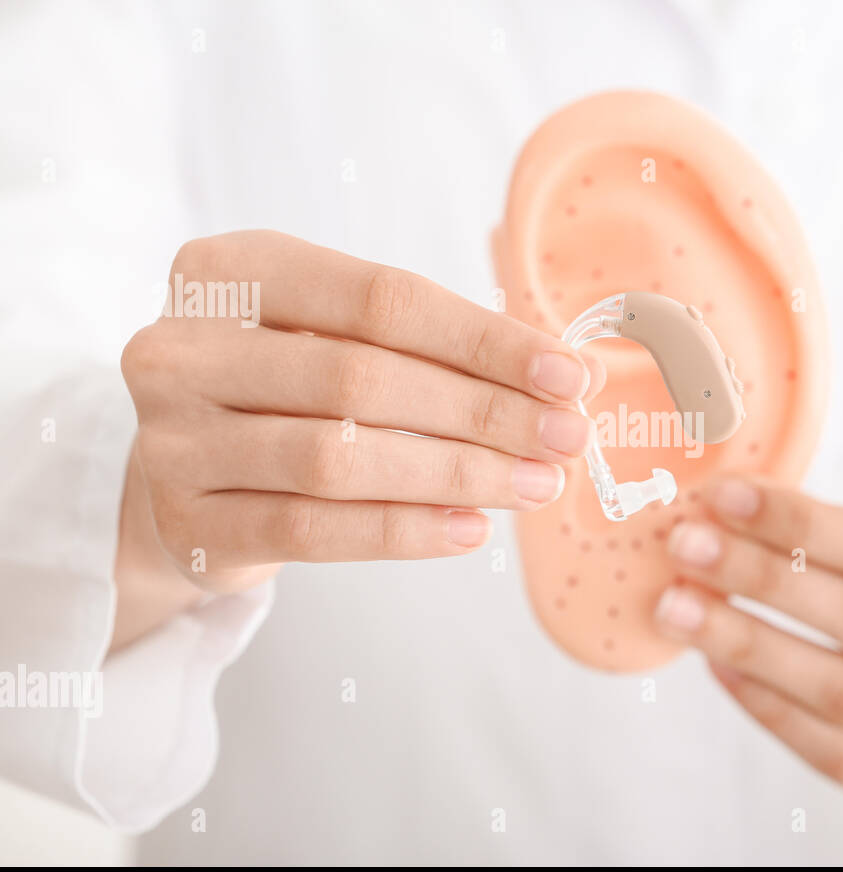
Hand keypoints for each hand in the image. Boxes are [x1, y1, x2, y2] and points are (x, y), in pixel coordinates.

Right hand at [114, 230, 602, 647]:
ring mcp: (172, 441)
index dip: (484, 340)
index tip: (568, 375)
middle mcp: (182, 348)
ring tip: (536, 485)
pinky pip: (311, 531)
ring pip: (338, 458)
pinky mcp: (187, 524)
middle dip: (483, 411)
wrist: (184, 476)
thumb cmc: (283, 390)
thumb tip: (571, 380)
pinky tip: (471, 528)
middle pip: (362, 377)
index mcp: (230, 271)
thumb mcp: (341, 336)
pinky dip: (403, 531)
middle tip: (566, 438)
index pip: (380, 298)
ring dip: (458, 474)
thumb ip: (438, 349)